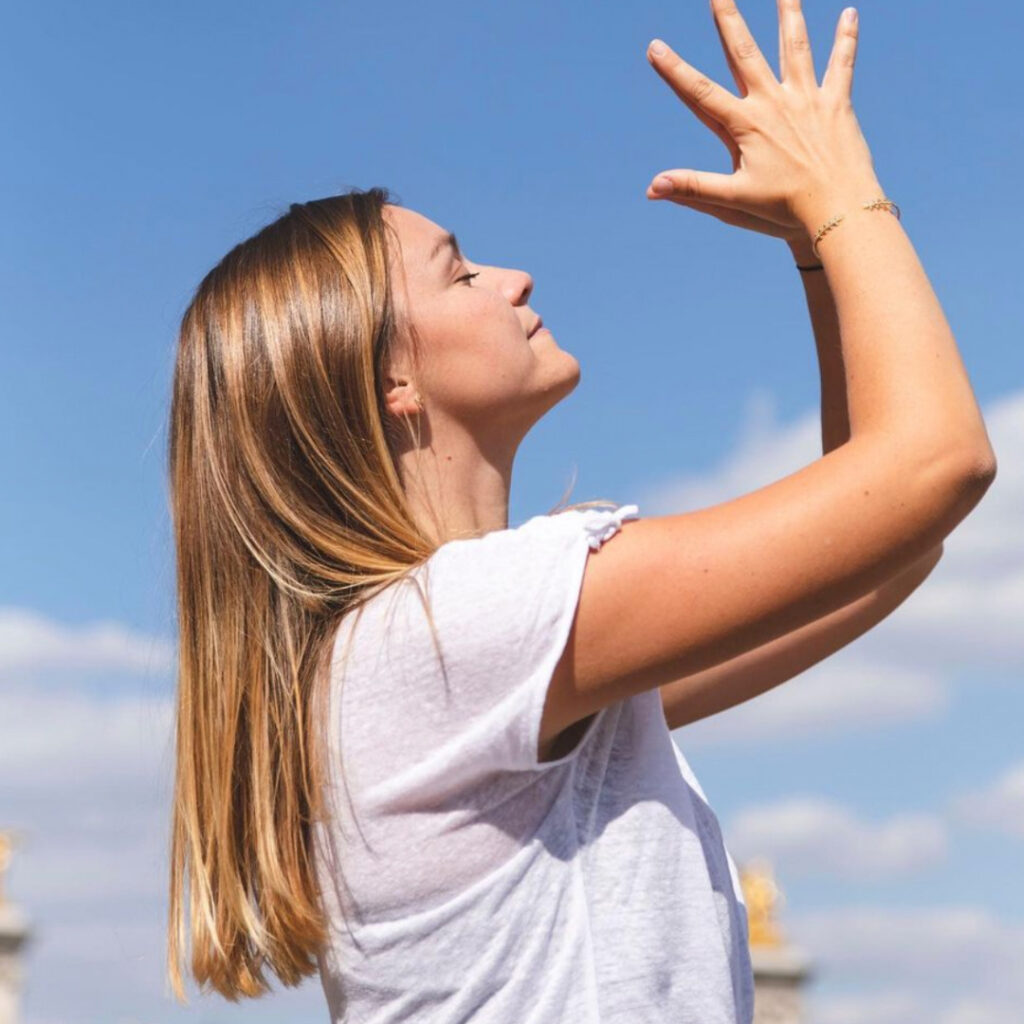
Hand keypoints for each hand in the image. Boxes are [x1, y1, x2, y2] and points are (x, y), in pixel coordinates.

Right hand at [645, 0, 879, 234]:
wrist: (838, 210)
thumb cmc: (783, 211)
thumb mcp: (732, 201)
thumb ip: (692, 188)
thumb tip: (652, 187)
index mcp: (745, 126)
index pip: (700, 93)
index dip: (674, 71)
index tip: (655, 47)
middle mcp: (773, 104)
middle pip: (744, 52)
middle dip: (727, 18)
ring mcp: (806, 100)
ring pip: (794, 46)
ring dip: (788, 13)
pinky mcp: (836, 105)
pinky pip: (842, 65)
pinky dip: (846, 39)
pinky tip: (849, 14)